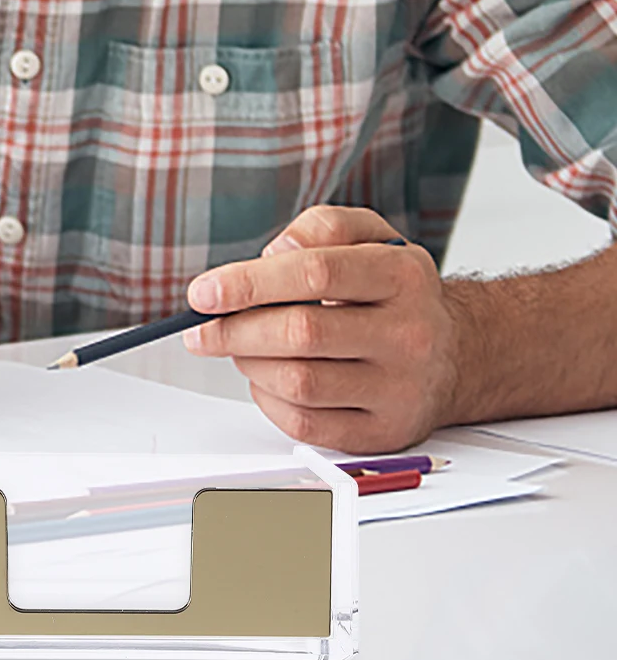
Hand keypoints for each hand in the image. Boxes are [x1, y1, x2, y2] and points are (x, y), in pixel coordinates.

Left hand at [183, 206, 462, 452]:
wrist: (457, 352)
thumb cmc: (395, 291)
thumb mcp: (370, 235)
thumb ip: (320, 227)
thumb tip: (274, 253)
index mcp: (401, 276)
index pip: (314, 273)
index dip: (249, 283)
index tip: (203, 292)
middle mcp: (408, 334)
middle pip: (301, 332)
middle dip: (235, 330)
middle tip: (202, 329)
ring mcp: (401, 388)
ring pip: (299, 383)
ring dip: (250, 363)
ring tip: (239, 346)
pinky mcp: (387, 431)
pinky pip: (308, 425)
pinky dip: (270, 401)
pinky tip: (267, 378)